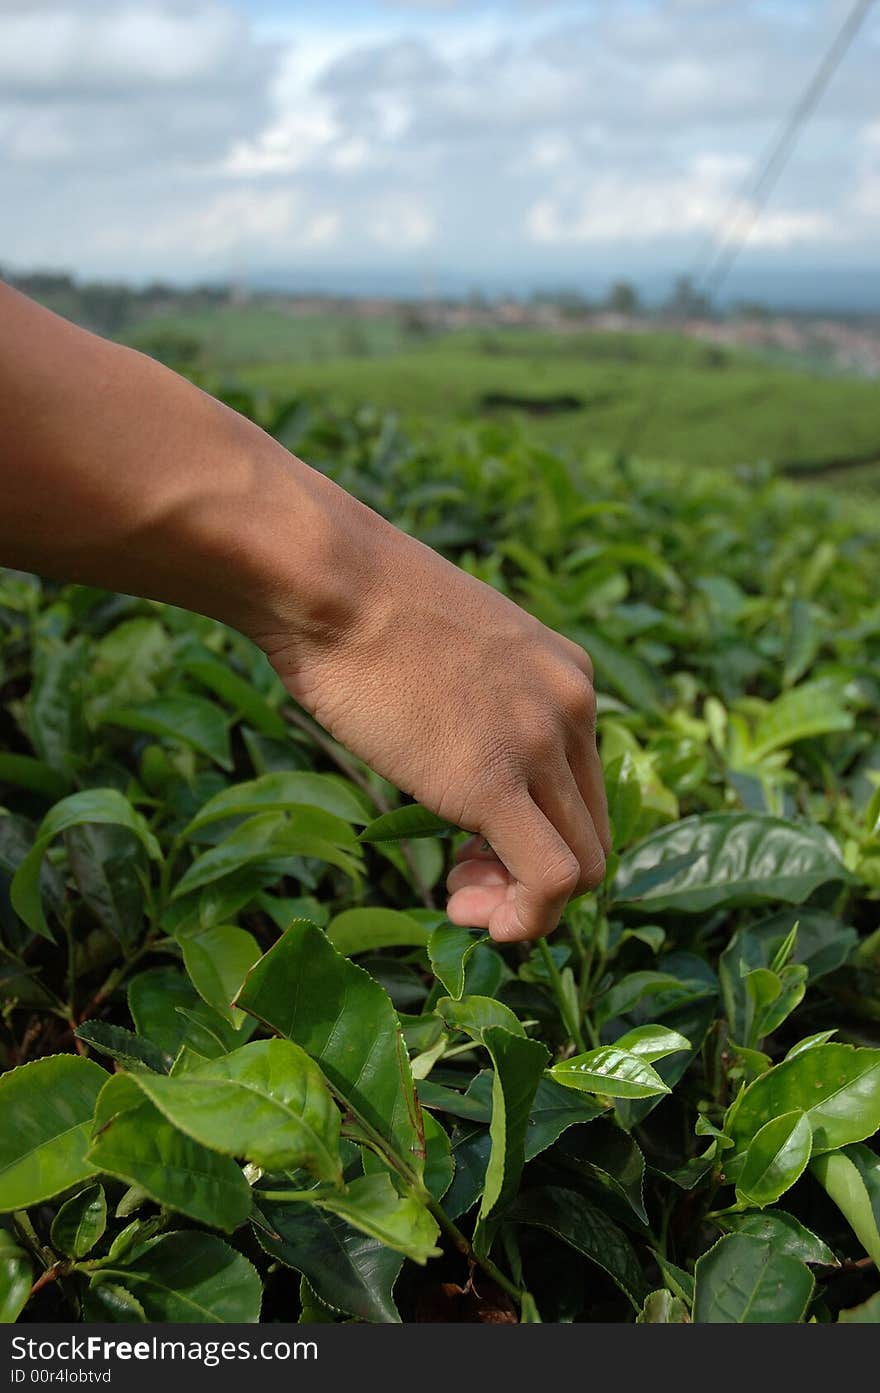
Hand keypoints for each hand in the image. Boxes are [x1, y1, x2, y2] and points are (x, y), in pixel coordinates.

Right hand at [264, 511, 609, 941]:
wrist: (327, 579)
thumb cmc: (360, 606)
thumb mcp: (451, 648)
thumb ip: (481, 700)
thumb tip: (457, 748)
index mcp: (567, 673)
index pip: (583, 785)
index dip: (538, 832)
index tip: (475, 848)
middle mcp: (574, 706)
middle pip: (590, 831)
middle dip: (532, 876)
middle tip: (463, 884)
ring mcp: (541, 744)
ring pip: (582, 866)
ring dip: (525, 905)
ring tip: (460, 900)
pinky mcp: (497, 783)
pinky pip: (550, 880)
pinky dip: (527, 921)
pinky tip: (475, 918)